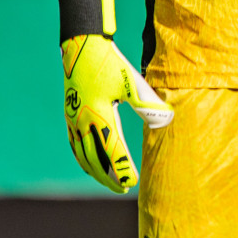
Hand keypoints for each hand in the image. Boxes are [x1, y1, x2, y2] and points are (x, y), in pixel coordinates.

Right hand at [62, 34, 172, 193]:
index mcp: (99, 114)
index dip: (122, 168)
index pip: (112, 149)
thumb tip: (167, 119)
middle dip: (108, 176)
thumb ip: (148, 102)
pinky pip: (75, 144)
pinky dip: (83, 159)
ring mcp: (73, 119)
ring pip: (82, 154)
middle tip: (123, 189)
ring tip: (109, 181)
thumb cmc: (110, 64)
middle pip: (94, 158)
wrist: (81, 48)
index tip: (132, 183)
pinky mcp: (70, 115)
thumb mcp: (132, 81)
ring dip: (95, 171)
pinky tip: (92, 164)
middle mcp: (82, 121)